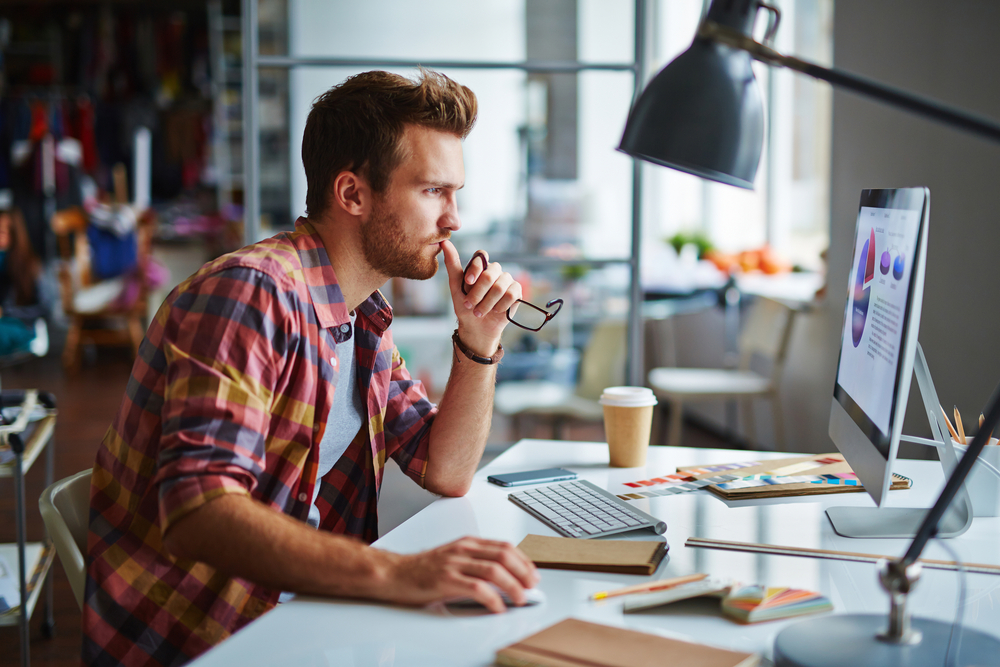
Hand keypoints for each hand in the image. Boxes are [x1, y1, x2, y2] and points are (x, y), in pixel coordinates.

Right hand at [380, 536, 539, 612]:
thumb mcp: (453, 558)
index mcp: (467, 543)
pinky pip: (477, 588)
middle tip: (532, 587)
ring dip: (513, 586)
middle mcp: (463, 550)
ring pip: (494, 570)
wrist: (394, 573)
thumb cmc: (422, 569)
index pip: (503, 546)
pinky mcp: (446, 580)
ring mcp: (454, 564)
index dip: (523, 560)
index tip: (532, 574)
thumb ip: (475, 562)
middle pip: (503, 555)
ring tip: (520, 599)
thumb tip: (502, 575)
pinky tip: (498, 607)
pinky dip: (493, 598)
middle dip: (523, 572)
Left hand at [440, 240, 521, 355]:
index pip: (481, 255)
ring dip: (487, 303)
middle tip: (470, 304)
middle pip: (490, 273)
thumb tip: (445, 242)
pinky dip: (500, 305)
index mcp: (481, 266)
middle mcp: (495, 271)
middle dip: (478, 292)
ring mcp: (507, 281)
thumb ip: (452, 264)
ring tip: (480, 311)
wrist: (476, 327)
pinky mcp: (516, 292)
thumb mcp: (455, 287)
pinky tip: (495, 311)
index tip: (468, 282)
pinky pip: (511, 294)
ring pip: (500, 286)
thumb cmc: (465, 306)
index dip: (475, 268)